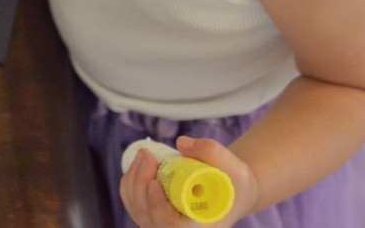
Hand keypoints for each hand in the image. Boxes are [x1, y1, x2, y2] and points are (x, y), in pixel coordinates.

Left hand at [120, 138, 256, 227]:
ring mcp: (165, 226)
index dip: (157, 207)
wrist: (232, 190)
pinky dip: (130, 185)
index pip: (171, 227)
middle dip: (140, 184)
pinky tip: (138, 165)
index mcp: (200, 227)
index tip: (154, 182)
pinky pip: (134, 205)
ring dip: (133, 182)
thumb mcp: (233, 166)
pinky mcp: (155, 216)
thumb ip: (212, 151)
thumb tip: (181, 144)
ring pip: (138, 211)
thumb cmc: (235, 181)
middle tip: (146, 156)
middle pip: (149, 218)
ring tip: (144, 155)